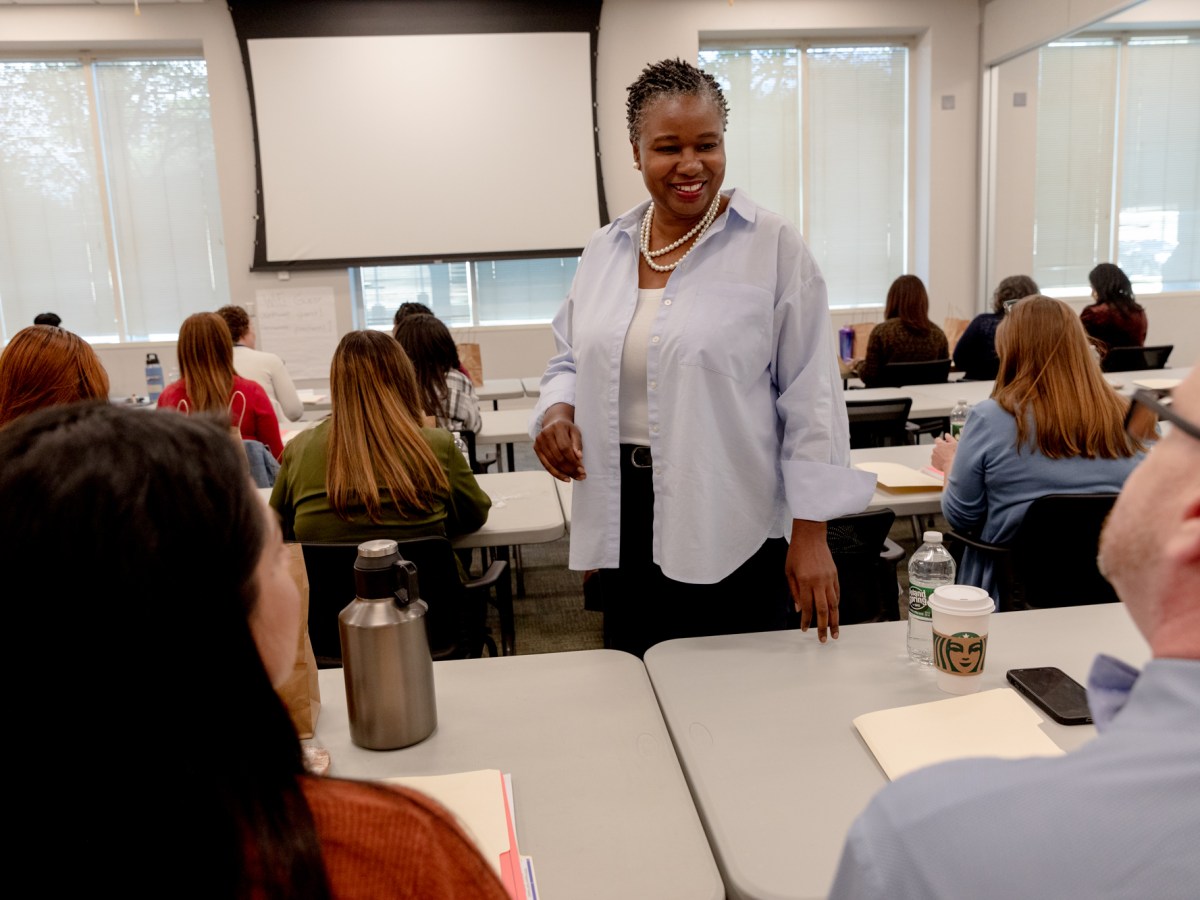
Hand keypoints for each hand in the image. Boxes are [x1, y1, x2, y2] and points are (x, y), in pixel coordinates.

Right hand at [534, 402, 585, 480]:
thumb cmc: (567, 429)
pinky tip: (566, 478)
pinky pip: (546, 465)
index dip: (573, 460)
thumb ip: (577, 444)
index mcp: (557, 427)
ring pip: (552, 462)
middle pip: (558, 456)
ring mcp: (539, 441)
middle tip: (581, 476)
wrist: (554, 423)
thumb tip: (579, 457)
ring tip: (576, 477)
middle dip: (570, 469)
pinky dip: (556, 473)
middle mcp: (545, 433)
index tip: (582, 469)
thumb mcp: (575, 432)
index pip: (565, 447)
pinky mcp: (536, 448)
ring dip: (565, 473)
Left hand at [787, 519, 839, 641]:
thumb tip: (800, 609)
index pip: (808, 607)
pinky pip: (837, 594)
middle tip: (824, 639)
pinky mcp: (835, 575)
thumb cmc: (797, 552)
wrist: (811, 536)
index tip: (805, 629)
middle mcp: (819, 582)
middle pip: (823, 610)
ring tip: (835, 632)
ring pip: (834, 604)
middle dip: (823, 627)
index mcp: (805, 582)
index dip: (807, 621)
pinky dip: (836, 605)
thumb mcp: (789, 572)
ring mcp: (829, 579)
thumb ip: (794, 592)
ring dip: (834, 620)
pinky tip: (835, 613)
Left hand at [931, 433, 957, 475]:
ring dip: (939, 456)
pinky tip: (944, 463)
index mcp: (939, 444)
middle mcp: (935, 449)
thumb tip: (946, 435)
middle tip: (948, 453)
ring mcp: (933, 457)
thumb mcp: (955, 444)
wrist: (952, 466)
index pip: (937, 439)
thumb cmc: (955, 455)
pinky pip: (935, 461)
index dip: (941, 441)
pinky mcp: (933, 463)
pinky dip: (938, 462)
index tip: (944, 444)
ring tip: (947, 459)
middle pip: (937, 448)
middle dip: (941, 449)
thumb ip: (950, 438)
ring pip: (936, 455)